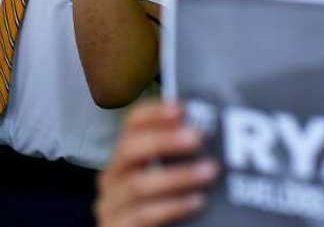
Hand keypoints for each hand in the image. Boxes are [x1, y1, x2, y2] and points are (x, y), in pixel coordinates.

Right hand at [95, 101, 217, 226]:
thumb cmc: (163, 208)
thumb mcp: (165, 178)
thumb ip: (179, 158)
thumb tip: (213, 132)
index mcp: (124, 157)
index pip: (131, 124)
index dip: (154, 113)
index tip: (182, 108)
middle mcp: (112, 177)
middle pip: (129, 149)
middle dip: (164, 140)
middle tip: (197, 136)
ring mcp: (111, 205)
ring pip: (139, 184)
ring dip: (178, 175)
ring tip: (209, 171)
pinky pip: (144, 215)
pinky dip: (172, 206)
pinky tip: (197, 201)